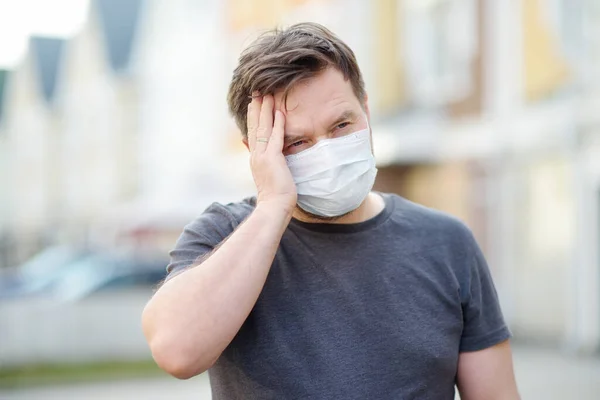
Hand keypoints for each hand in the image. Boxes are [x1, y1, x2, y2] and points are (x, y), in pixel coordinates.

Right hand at [247, 94, 296, 213]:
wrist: (274, 207)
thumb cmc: (274, 196)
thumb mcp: (267, 176)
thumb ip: (263, 163)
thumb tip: (258, 155)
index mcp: (255, 158)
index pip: (253, 132)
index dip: (253, 117)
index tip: (253, 102)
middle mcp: (256, 155)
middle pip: (254, 126)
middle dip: (256, 107)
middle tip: (256, 91)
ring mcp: (263, 156)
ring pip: (263, 127)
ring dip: (265, 110)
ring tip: (266, 94)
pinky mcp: (273, 159)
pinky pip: (275, 137)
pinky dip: (278, 123)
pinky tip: (279, 111)